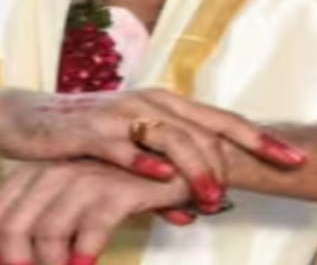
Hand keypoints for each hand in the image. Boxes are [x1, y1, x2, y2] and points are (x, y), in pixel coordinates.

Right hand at [0, 89, 305, 207]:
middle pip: (212, 126)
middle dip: (249, 151)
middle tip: (278, 173)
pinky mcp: (92, 130)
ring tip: (215, 197)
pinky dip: (143, 162)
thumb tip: (198, 213)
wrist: (28, 120)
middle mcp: (155, 103)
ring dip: (197, 168)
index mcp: (172, 106)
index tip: (299, 158)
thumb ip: (167, 184)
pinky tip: (161, 177)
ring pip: (174, 137)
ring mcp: (124, 114)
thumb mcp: (135, 160)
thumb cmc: (90, 141)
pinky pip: (123, 147)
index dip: (264, 140)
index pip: (227, 121)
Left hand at [0, 160, 201, 264]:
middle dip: (12, 251)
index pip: (6, 201)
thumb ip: (69, 214)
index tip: (9, 260)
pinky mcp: (124, 187)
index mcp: (53, 165)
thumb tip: (26, 250)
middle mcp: (67, 166)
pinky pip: (94, 223)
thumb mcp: (98, 192)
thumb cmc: (147, 180)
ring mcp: (94, 175)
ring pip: (51, 226)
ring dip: (47, 259)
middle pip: (17, 217)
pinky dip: (84, 248)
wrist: (197, 161)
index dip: (1, 234)